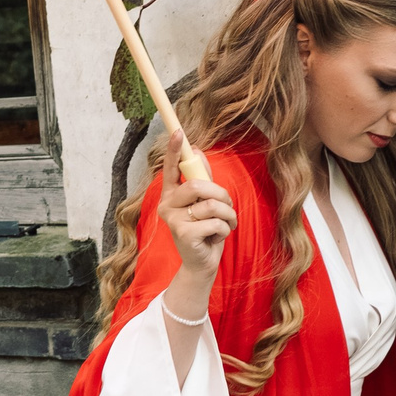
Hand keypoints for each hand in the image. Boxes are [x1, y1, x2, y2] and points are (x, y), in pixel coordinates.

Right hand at [156, 132, 235, 281]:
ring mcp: (173, 220)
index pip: (170, 168)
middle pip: (198, 185)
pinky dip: (225, 230)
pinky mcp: (184, 234)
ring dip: (228, 215)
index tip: (178, 131)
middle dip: (222, 194)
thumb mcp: (205, 202)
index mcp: (171, 194)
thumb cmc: (205, 230)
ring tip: (226, 224)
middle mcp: (166, 205)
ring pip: (212, 205)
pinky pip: (216, 223)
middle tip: (228, 207)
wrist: (201, 263)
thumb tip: (196, 150)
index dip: (173, 150)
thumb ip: (201, 179)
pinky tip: (217, 238)